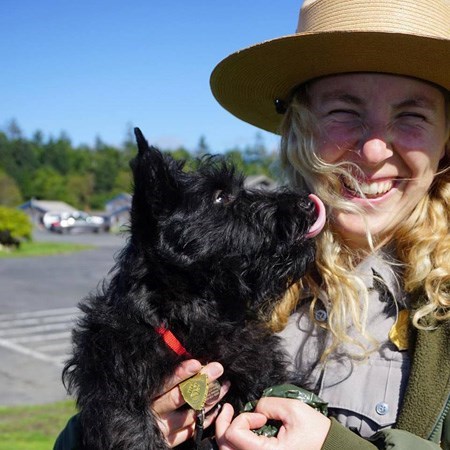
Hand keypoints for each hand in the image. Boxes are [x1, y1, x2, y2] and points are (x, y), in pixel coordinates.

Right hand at [151, 359, 229, 447]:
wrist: (130, 433)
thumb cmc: (143, 401)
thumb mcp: (148, 386)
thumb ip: (163, 375)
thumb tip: (186, 359)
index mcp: (148, 396)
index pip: (165, 384)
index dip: (181, 374)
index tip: (196, 364)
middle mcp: (155, 413)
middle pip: (181, 397)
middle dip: (201, 381)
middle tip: (217, 368)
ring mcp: (164, 428)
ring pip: (191, 414)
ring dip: (210, 398)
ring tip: (224, 384)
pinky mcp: (170, 441)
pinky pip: (192, 430)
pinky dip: (206, 418)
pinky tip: (217, 406)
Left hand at [215, 397, 330, 449]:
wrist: (329, 448)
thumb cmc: (315, 432)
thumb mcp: (293, 410)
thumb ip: (268, 404)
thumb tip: (253, 408)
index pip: (234, 435)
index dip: (243, 419)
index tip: (261, 415)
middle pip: (224, 447)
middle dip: (223, 424)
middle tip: (228, 410)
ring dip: (227, 433)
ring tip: (232, 417)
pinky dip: (235, 440)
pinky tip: (241, 429)